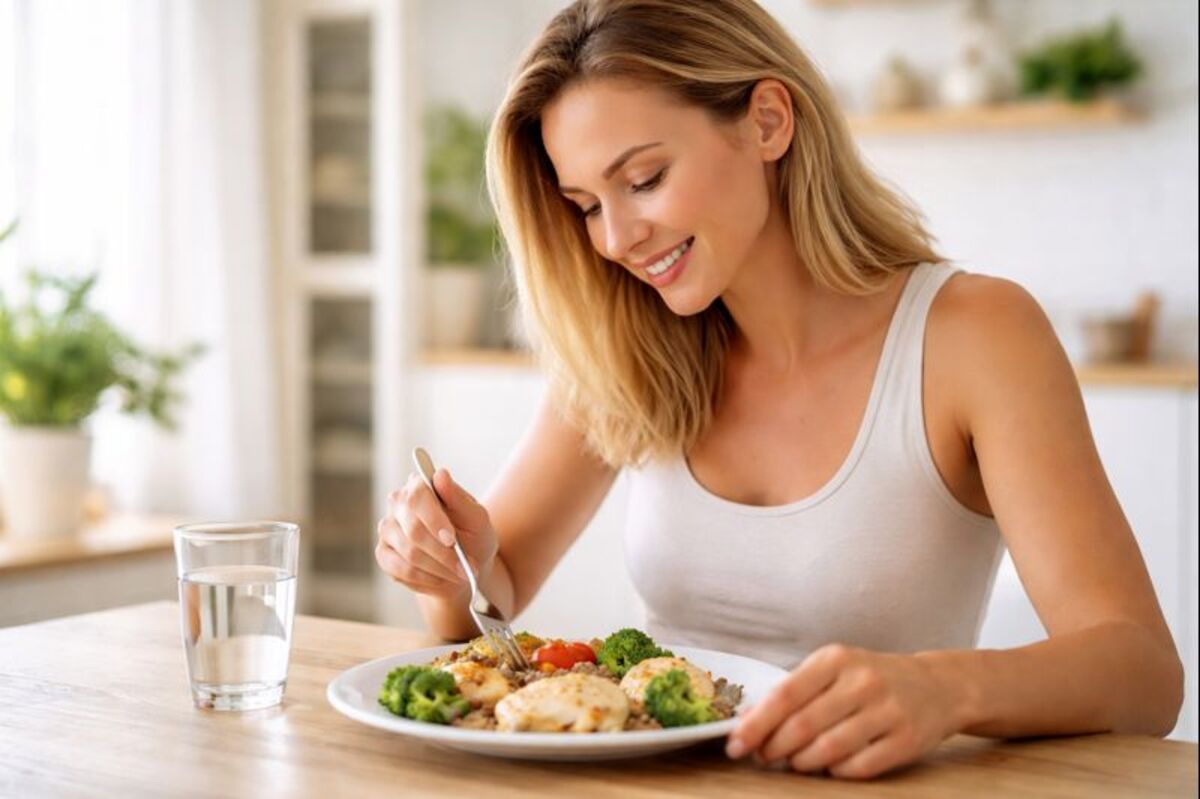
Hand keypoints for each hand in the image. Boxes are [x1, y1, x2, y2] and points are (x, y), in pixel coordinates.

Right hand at [375, 468, 498, 599]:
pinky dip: (426, 578)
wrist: (464, 566)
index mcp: (420, 487)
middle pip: (413, 529)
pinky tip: (442, 579)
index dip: (433, 519)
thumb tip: (440, 475)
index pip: (417, 496)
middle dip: (443, 553)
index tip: (451, 539)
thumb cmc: (473, 536)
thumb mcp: (476, 518)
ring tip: (460, 575)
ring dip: (439, 568)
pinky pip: (400, 570)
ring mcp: (388, 530)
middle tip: (464, 567)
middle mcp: (398, 504)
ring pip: (409, 553)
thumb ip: (458, 498)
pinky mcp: (384, 554)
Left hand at [726, 644, 964, 778]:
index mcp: (836, 659)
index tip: (735, 745)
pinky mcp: (906, 741)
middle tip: (763, 757)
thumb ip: (793, 692)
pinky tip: (829, 766)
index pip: (785, 695)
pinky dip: (834, 772)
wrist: (937, 686)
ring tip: (794, 762)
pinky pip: (857, 768)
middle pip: (802, 726)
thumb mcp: (833, 671)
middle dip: (774, 748)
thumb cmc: (870, 679)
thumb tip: (748, 721)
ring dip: (801, 763)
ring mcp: (887, 711)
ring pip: (828, 751)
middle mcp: (863, 681)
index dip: (756, 724)